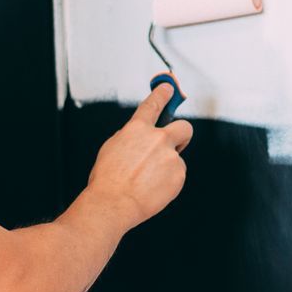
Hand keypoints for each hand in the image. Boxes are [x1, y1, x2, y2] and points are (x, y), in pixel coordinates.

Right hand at [87, 84, 192, 229]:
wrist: (113, 203)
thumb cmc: (107, 180)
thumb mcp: (111, 148)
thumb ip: (130, 138)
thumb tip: (140, 136)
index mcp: (137, 130)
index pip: (153, 104)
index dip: (162, 94)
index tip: (168, 88)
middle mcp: (157, 139)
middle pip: (184, 127)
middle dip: (182, 133)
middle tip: (177, 142)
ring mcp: (170, 157)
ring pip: (176, 158)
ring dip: (166, 166)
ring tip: (148, 180)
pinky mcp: (178, 174)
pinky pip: (177, 175)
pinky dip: (168, 181)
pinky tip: (153, 188)